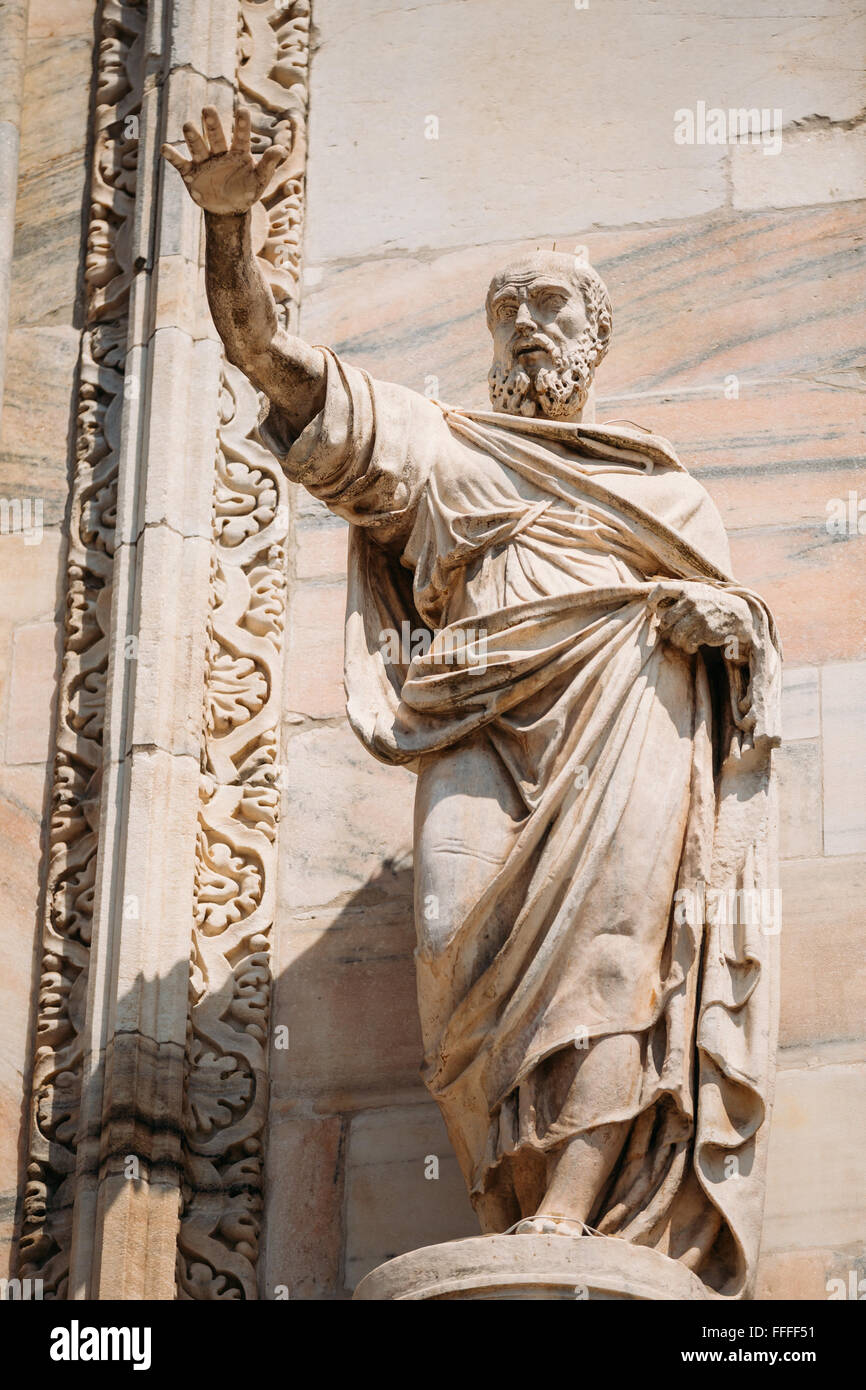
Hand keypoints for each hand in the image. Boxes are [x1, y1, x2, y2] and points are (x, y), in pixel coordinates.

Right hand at [161, 105, 285, 215]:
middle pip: (215, 136)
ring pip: (198, 146)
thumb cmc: (247, 191)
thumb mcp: (260, 180)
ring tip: (188, 126)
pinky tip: (165, 148)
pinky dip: (173, 156)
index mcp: (238, 152)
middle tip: (208, 108)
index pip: (241, 136)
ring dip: (193, 137)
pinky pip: (181, 163)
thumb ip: (269, 164)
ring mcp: (204, 162)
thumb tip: (281, 148)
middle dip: (212, 123)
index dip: (242, 125)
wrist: (229, 209)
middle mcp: (220, 152)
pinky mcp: (191, 174)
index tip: (243, 110)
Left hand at [648, 581, 754, 658]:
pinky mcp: (706, 630)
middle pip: (666, 620)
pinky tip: (693, 646)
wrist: (738, 614)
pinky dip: (688, 647)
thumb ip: (678, 596)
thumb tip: (654, 608)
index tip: (649, 612)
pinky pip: (688, 643)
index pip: (661, 589)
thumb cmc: (711, 605)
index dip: (651, 601)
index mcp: (687, 590)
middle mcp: (692, 601)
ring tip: (684, 641)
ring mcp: (699, 616)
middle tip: (672, 633)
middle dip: (666, 630)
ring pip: (675, 635)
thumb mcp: (697, 593)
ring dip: (678, 641)